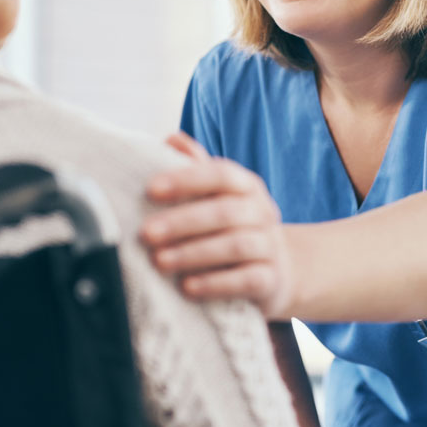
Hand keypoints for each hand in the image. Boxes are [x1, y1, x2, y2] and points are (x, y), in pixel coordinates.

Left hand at [141, 132, 295, 317]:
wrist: (279, 269)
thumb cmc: (235, 227)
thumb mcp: (220, 196)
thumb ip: (196, 168)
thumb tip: (171, 139)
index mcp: (246, 185)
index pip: (220, 174)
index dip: (186, 179)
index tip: (151, 189)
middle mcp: (262, 211)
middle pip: (224, 212)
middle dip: (182, 222)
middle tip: (146, 233)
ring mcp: (270, 246)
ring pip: (235, 245)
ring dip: (193, 253)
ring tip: (160, 261)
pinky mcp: (272, 280)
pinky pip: (246, 280)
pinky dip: (216, 283)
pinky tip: (188, 287)